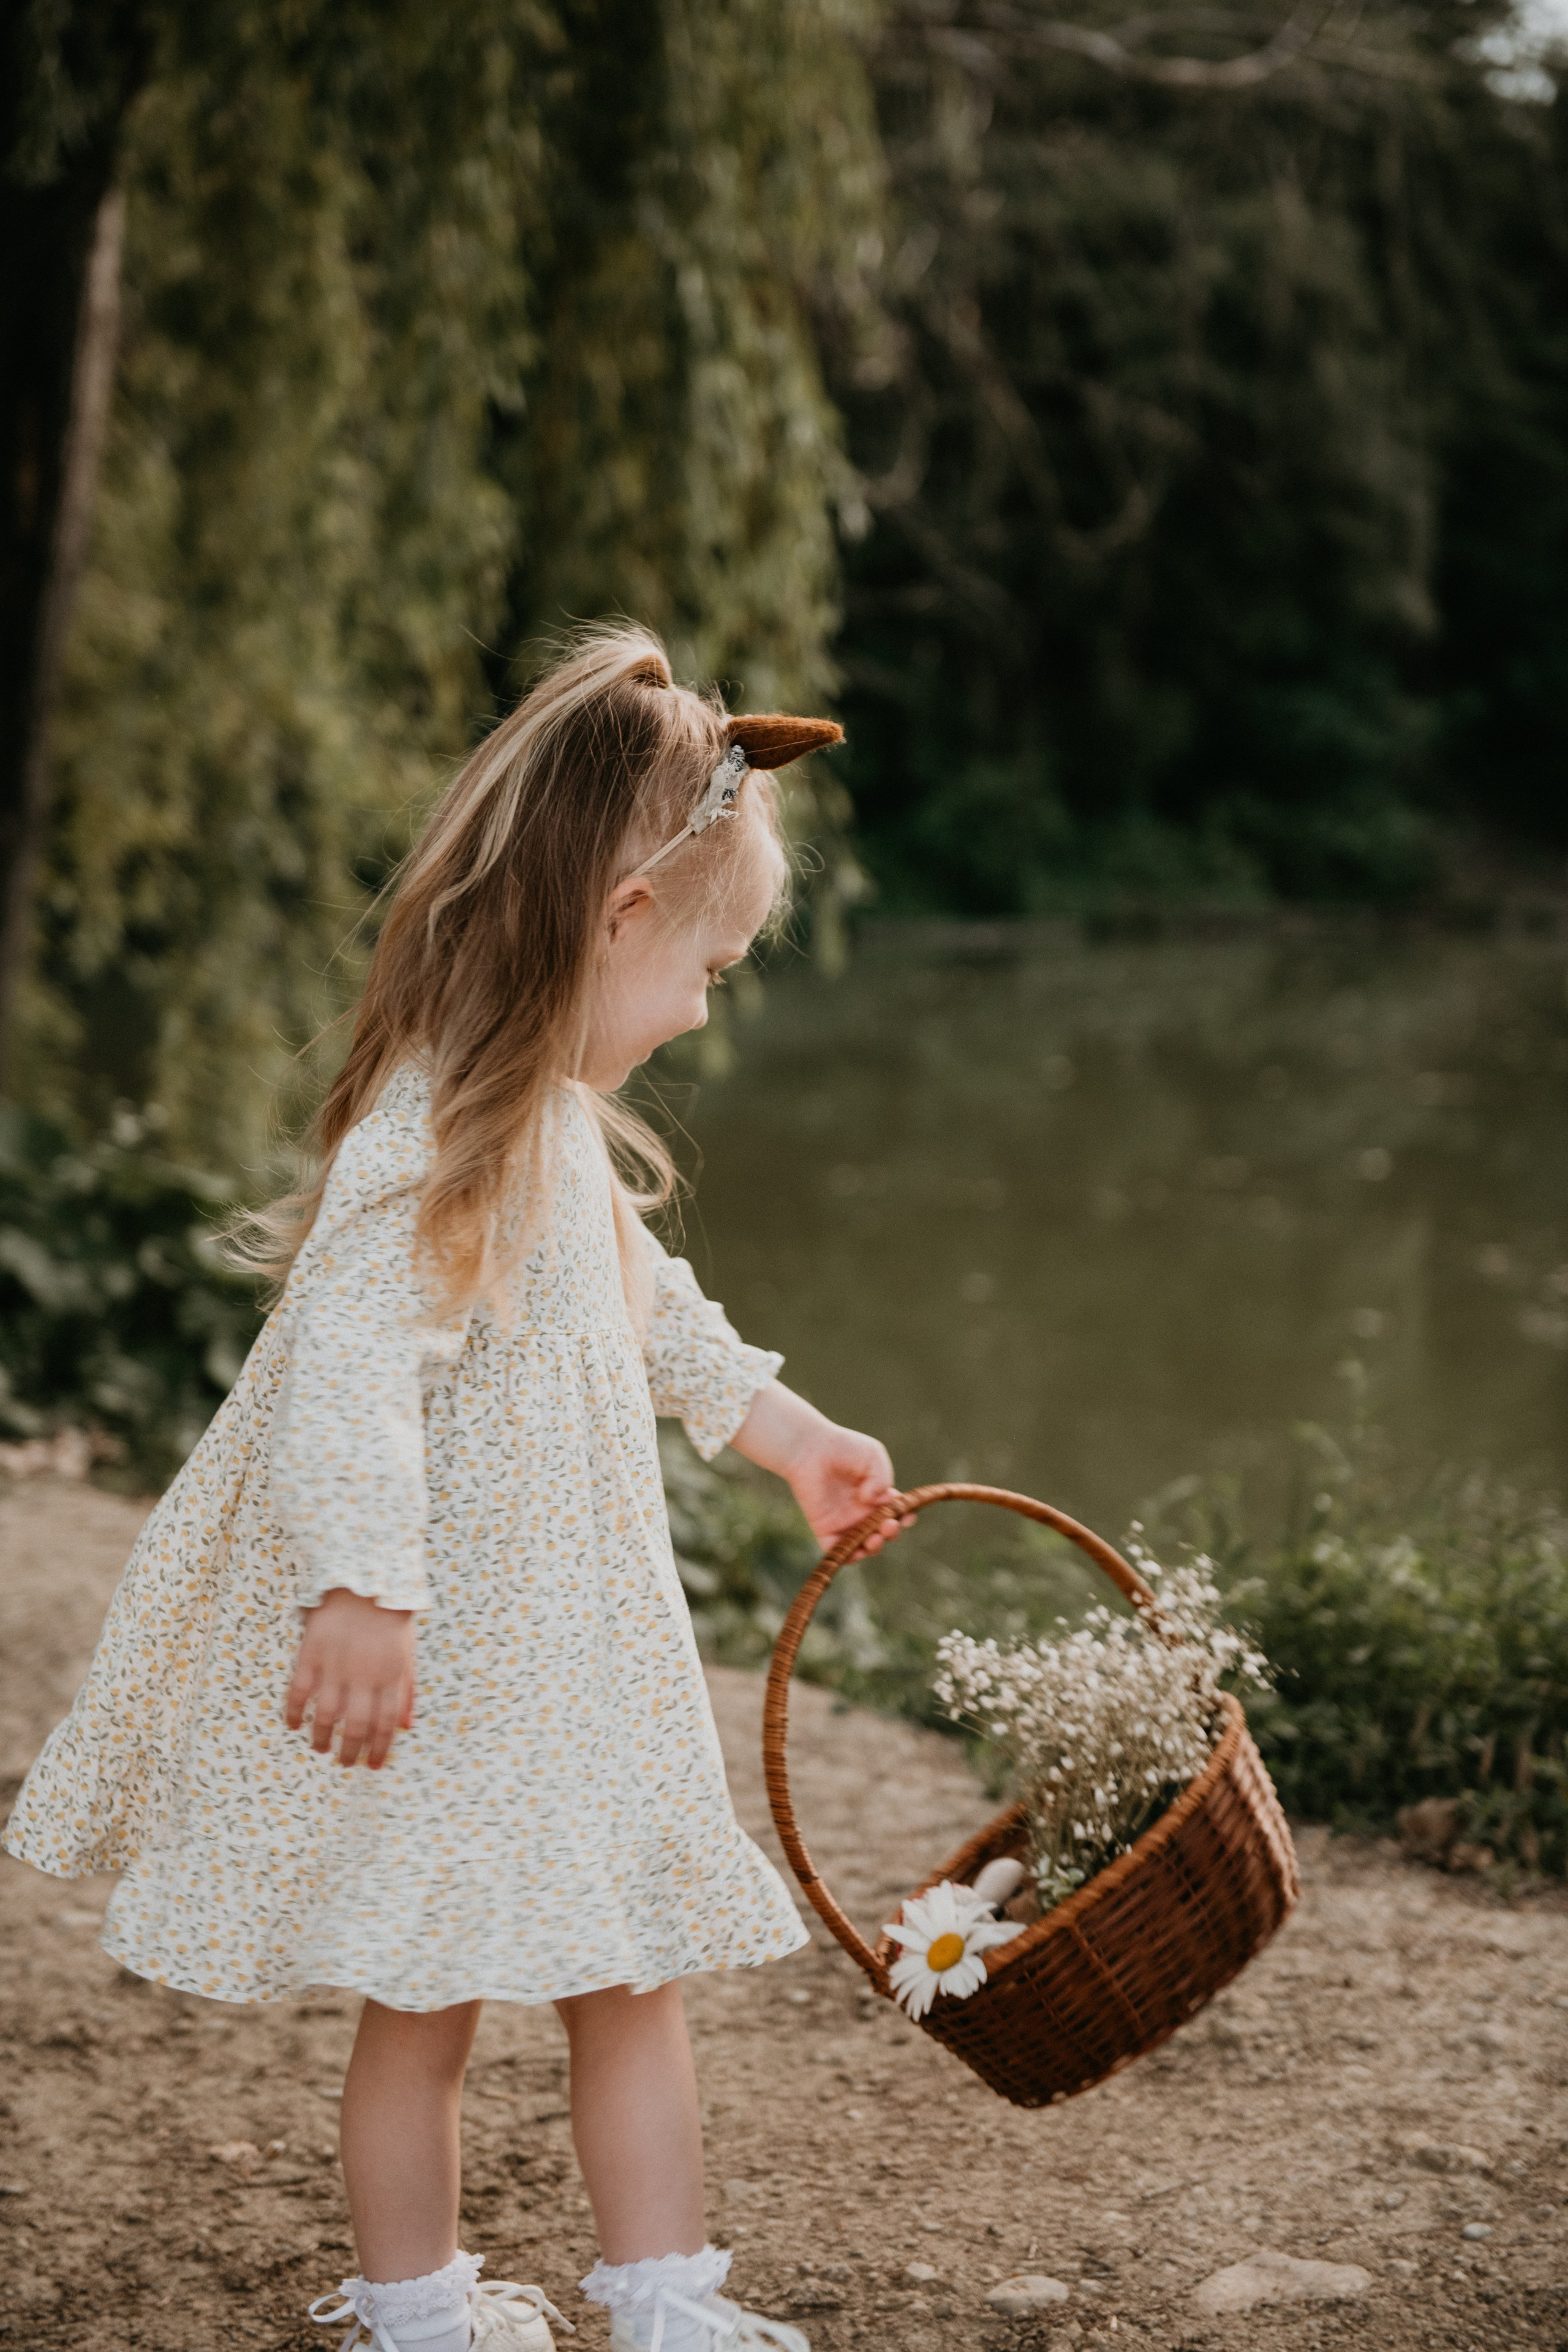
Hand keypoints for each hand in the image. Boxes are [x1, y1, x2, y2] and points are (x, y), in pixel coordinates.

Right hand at [285, 1588, 415, 1767]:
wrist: (364, 1578)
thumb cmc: (389, 1620)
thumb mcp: (407, 1653)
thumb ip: (407, 1691)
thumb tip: (405, 1728)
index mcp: (391, 1675)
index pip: (385, 1725)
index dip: (379, 1750)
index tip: (372, 1766)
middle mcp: (364, 1675)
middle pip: (356, 1726)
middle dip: (350, 1752)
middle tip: (344, 1763)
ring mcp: (335, 1665)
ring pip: (325, 1715)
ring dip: (322, 1738)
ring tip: (320, 1748)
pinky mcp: (311, 1653)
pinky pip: (298, 1692)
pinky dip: (293, 1712)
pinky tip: (293, 1725)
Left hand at [730, 1382, 914, 1559]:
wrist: (810, 1449)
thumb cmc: (843, 1448)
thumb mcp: (873, 1456)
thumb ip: (881, 1478)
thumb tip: (872, 1501)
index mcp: (878, 1495)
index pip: (897, 1513)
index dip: (906, 1516)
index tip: (907, 1514)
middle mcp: (864, 1512)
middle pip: (884, 1532)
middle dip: (892, 1533)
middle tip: (888, 1525)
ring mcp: (845, 1522)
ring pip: (865, 1546)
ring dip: (875, 1547)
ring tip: (874, 1538)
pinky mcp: (826, 1529)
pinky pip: (839, 1551)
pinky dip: (850, 1556)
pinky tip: (857, 1549)